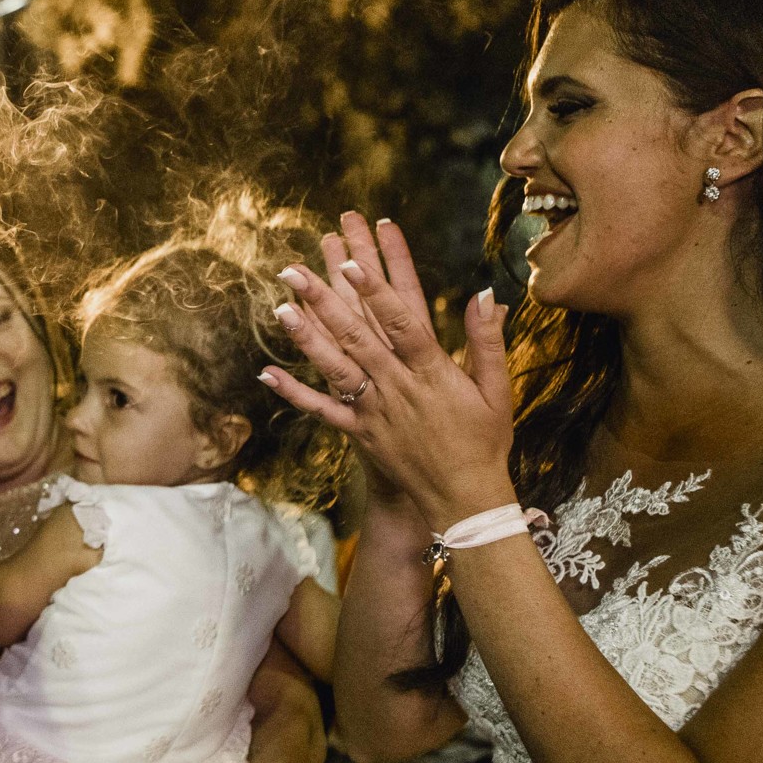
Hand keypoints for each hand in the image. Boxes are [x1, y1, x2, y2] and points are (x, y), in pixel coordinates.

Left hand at [260, 212, 517, 529]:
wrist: (463, 500)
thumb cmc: (483, 441)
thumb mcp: (495, 390)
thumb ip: (487, 341)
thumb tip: (486, 294)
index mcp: (432, 371)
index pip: (400, 321)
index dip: (375, 291)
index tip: (352, 262)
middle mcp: (398, 387)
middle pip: (357, 336)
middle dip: (325, 299)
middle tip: (294, 271)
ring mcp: (374, 410)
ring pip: (334, 367)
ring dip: (305, 337)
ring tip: (279, 307)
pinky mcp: (359, 433)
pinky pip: (322, 410)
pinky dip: (294, 392)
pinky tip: (266, 372)